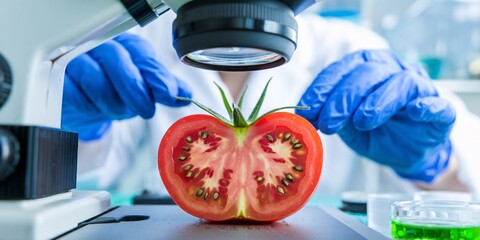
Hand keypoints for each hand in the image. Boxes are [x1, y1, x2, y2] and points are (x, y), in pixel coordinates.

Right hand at [62, 33, 190, 140]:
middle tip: (146, 110)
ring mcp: (73, 59)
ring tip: (116, 111)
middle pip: (118, 61)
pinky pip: (74, 94)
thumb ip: (161, 88)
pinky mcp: (54, 77)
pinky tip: (94, 109)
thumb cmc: (112, 90)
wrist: (78, 106)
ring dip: (112, 104)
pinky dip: (88, 106)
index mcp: (124, 45)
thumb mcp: (141, 89)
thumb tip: (185, 94)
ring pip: (96, 80)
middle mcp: (98, 45)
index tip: (168, 92)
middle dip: (135, 90)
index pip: (141, 54)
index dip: (156, 75)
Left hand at [296, 50, 454, 182]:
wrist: (406, 153)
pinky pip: (437, 102)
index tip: (308, 109)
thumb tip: (308, 115)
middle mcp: (392, 70)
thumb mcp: (347, 125)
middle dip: (343, 98)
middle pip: (368, 73)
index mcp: (366, 69)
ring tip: (361, 123)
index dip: (323, 87)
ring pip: (400, 82)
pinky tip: (414, 112)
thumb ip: (333, 115)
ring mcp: (419, 87)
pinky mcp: (441, 109)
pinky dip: (425, 105)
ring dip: (377, 102)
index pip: (342, 69)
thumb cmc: (375, 132)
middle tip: (328, 123)